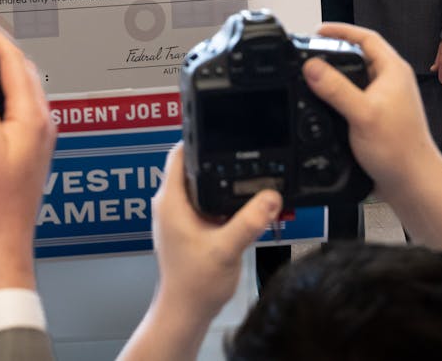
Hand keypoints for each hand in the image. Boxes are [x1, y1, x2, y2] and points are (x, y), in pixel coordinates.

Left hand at [151, 144, 280, 321]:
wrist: (187, 311)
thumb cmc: (195, 284)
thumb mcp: (226, 249)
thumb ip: (249, 221)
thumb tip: (270, 197)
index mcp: (171, 202)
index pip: (177, 154)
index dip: (196, 138)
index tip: (218, 130)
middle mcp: (170, 205)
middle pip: (192, 167)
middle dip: (216, 159)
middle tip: (242, 151)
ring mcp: (179, 216)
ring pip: (201, 185)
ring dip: (221, 181)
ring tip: (247, 176)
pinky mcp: (188, 227)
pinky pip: (206, 203)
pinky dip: (223, 200)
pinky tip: (243, 204)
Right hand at [301, 23, 441, 198]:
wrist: (413, 183)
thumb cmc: (401, 151)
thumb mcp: (362, 114)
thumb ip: (335, 88)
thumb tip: (312, 67)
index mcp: (394, 72)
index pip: (367, 38)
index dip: (341, 30)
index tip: (318, 30)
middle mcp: (391, 83)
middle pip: (360, 56)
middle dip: (335, 51)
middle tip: (312, 51)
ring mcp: (385, 101)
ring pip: (356, 78)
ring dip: (335, 76)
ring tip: (313, 76)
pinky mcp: (377, 118)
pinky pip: (353, 98)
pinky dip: (337, 96)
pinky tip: (324, 105)